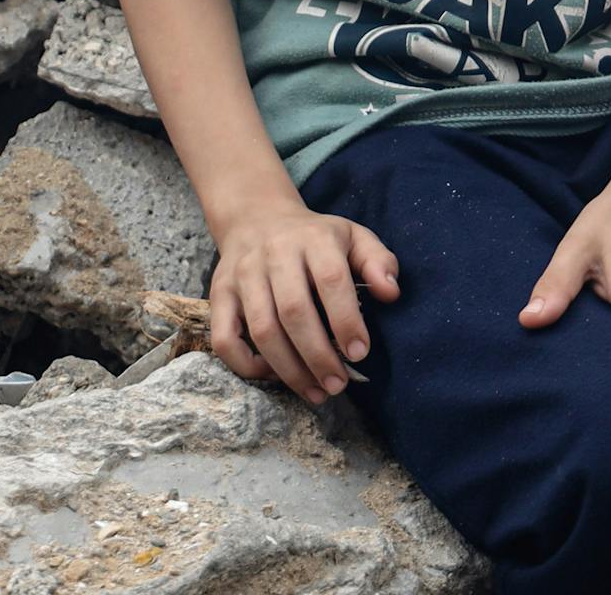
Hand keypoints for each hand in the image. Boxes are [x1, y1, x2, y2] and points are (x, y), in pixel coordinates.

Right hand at [204, 192, 399, 405]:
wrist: (257, 218)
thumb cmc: (314, 238)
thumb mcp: (353, 236)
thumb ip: (377, 261)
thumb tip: (391, 293)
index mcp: (313, 238)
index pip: (331, 280)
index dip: (346, 320)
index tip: (359, 353)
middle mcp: (274, 254)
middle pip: (294, 311)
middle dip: (318, 356)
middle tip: (338, 385)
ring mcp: (242, 275)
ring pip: (262, 329)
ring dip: (289, 369)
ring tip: (315, 392)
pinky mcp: (219, 294)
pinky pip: (224, 339)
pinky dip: (246, 365)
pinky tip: (273, 376)